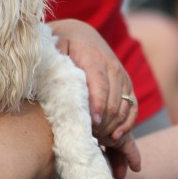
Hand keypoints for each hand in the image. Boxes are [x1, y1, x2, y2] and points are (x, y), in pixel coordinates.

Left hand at [49, 19, 140, 177]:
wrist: (81, 33)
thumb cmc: (60, 44)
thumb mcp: (53, 49)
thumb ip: (51, 63)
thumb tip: (44, 81)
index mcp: (92, 58)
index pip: (99, 85)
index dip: (98, 106)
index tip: (92, 125)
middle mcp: (112, 67)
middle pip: (114, 101)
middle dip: (104, 124)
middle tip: (90, 141)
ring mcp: (122, 77)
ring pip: (125, 107)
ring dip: (116, 129)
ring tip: (103, 145)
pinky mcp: (127, 86)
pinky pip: (133, 108)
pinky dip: (127, 126)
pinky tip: (118, 141)